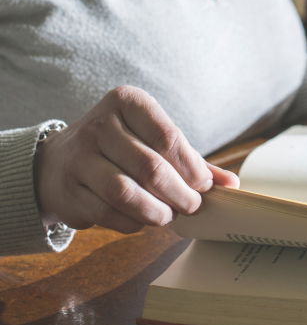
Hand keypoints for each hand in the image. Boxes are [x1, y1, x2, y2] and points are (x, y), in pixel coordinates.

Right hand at [34, 86, 238, 233]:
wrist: (57, 162)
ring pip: (127, 193)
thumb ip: (190, 159)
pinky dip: (133, 223)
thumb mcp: (151, 138)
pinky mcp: (68, 190)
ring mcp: (79, 157)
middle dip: (179, 193)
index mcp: (126, 102)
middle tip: (192, 206)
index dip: (191, 166)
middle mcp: (99, 124)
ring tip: (169, 216)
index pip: (167, 136)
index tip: (203, 185)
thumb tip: (231, 184)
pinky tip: (142, 220)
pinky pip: (109, 213)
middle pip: (151, 167)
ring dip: (157, 212)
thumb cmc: (120, 147)